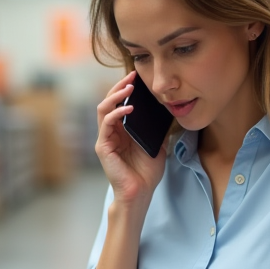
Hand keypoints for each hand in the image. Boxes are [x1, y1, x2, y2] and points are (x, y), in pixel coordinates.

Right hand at [95, 71, 166, 205]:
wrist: (140, 193)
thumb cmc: (147, 172)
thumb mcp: (157, 145)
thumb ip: (157, 130)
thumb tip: (166, 111)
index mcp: (122, 130)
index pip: (119, 103)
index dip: (126, 89)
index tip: (138, 77)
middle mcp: (111, 132)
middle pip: (109, 102)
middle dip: (120, 86)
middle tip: (132, 75)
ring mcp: (105, 139)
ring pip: (104, 109)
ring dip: (115, 95)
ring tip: (128, 87)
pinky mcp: (103, 147)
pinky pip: (107, 124)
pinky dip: (116, 113)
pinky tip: (129, 108)